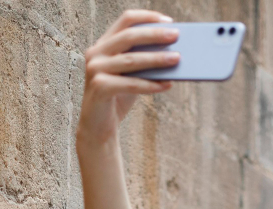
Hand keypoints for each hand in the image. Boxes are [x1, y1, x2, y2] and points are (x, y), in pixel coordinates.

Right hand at [77, 10, 179, 146]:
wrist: (98, 127)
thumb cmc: (118, 98)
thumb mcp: (132, 75)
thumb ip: (145, 61)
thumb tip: (174, 52)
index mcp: (103, 44)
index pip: (125, 20)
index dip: (147, 18)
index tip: (169, 22)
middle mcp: (96, 53)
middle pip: (129, 36)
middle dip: (155, 35)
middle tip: (176, 35)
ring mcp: (95, 69)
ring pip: (131, 60)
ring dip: (157, 59)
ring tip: (177, 59)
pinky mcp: (99, 87)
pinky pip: (130, 84)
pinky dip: (150, 85)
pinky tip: (167, 85)